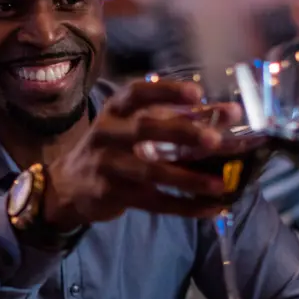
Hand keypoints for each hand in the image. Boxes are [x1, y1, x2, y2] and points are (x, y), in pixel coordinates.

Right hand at [43, 79, 232, 230]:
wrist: (69, 184)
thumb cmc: (114, 148)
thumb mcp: (136, 126)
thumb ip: (180, 118)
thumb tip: (229, 113)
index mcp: (116, 110)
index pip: (138, 93)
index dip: (167, 91)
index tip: (197, 94)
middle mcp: (108, 133)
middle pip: (145, 130)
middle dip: (182, 133)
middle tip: (214, 140)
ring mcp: (108, 165)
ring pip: (150, 171)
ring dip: (188, 178)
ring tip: (220, 183)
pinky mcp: (112, 194)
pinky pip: (153, 202)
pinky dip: (184, 206)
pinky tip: (211, 207)